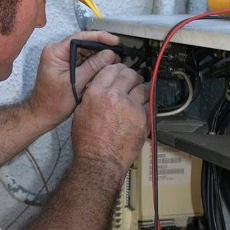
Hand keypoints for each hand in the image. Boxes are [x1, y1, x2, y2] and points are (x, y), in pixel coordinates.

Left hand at [26, 31, 122, 129]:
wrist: (43, 115)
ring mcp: (63, 60)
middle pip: (84, 44)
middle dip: (101, 49)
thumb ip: (92, 67)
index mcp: (55, 52)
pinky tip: (106, 69)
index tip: (115, 41)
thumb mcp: (75, 83)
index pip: (79, 38)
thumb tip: (110, 54)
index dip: (99, 37)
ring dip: (100, 58)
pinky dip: (94, 65)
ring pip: (86, 53)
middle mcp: (58, 52)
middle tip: (118, 56)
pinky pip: (84, 62)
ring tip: (115, 63)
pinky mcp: (67, 67)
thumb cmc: (53, 102)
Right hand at [71, 61, 149, 177]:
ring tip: (140, 90)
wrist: (100, 161)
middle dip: (131, 75)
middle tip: (132, 79)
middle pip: (129, 74)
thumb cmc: (88, 142)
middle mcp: (114, 96)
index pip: (110, 69)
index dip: (116, 68)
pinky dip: (147, 102)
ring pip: (143, 86)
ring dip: (142, 86)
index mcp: (96, 93)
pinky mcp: (143, 118)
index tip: (119, 71)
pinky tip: (143, 105)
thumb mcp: (80, 113)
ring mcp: (131, 107)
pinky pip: (150, 103)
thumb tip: (100, 86)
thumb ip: (91, 96)